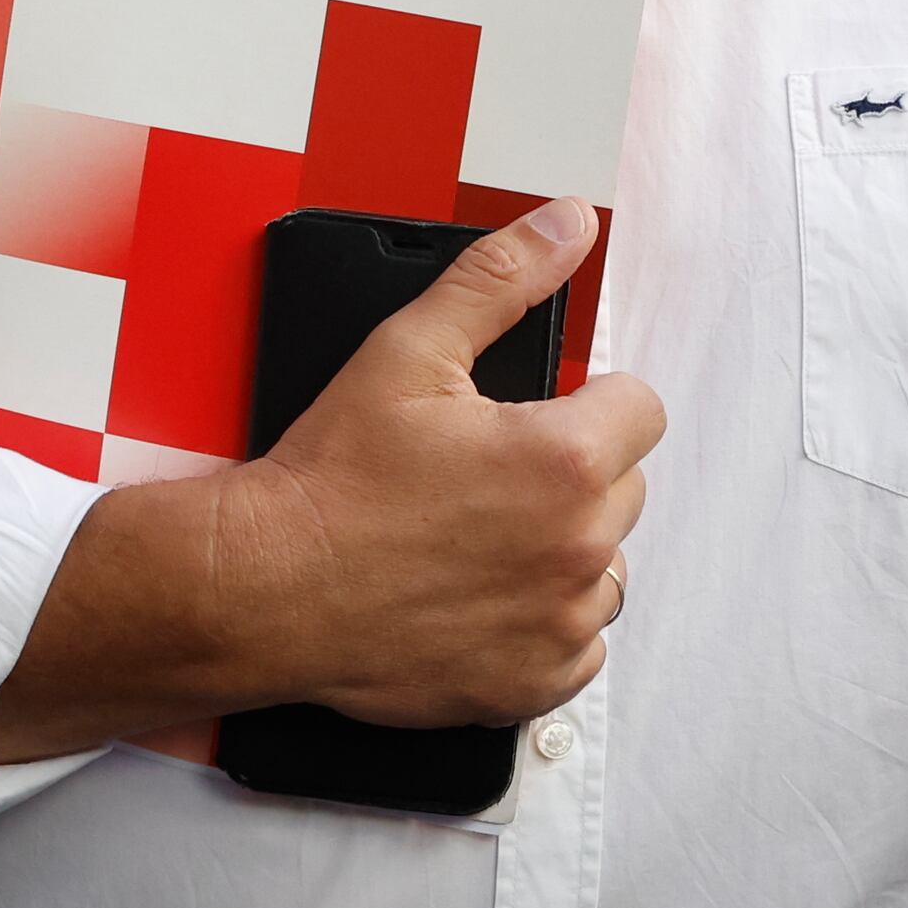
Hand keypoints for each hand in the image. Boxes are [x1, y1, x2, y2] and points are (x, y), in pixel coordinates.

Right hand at [219, 198, 658, 724]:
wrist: (267, 586)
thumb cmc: (331, 478)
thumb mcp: (408, 350)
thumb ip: (502, 278)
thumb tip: (568, 224)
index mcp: (566, 462)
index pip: (639, 408)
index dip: (584, 402)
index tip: (530, 417)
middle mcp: (580, 548)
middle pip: (622, 487)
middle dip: (568, 474)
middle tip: (482, 475)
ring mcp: (559, 624)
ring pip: (604, 567)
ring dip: (562, 550)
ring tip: (478, 536)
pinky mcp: (534, 683)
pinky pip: (579, 646)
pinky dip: (542, 623)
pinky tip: (480, 595)